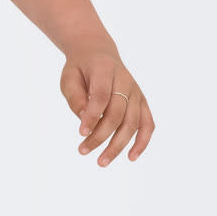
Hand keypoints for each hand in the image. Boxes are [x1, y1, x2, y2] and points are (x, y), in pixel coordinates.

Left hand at [60, 47, 153, 164]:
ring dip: (118, 145)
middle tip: (82, 151)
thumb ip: (75, 97)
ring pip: (132, 122)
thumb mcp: (69, 78)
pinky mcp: (142, 103)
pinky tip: (131, 157)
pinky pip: (147, 124)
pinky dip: (142, 141)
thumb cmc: (80, 69)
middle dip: (100, 135)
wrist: (98, 54)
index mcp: (105, 70)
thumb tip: (84, 120)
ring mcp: (137, 92)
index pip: (102, 96)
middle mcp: (126, 81)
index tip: (80, 133)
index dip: (92, 116)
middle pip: (117, 113)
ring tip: (101, 162)